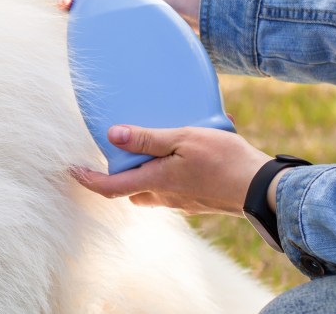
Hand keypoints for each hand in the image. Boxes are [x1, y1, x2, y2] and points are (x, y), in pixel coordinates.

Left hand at [71, 124, 270, 216]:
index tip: (71, 170)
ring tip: (152, 145)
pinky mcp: (199, 200)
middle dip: (119, 175)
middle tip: (116, 150)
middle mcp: (165, 197)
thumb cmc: (224, 160)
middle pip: (130, 189)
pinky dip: (168, 172)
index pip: (110, 187)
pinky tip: (182, 153)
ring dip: (145, 172)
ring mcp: (183, 201)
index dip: (87, 180)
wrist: (263, 189)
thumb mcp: (182, 139)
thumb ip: (147, 138)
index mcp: (155, 182)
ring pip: (152, 189)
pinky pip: (173, 188)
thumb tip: (112, 135)